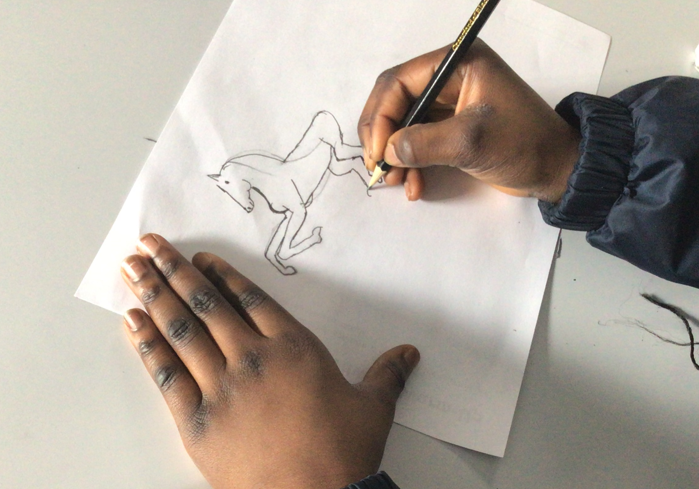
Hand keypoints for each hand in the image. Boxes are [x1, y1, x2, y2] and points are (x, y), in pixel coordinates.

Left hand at [120, 234, 418, 488]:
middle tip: (150, 245)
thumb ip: (387, 374)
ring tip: (133, 269)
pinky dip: (147, 345)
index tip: (198, 257)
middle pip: (206, 304)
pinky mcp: (197, 418)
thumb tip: (410, 354)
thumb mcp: (373, 407)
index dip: (221, 274)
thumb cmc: (343, 452)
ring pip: (182, 330)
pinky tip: (132, 322)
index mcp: (292, 348)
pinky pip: (166, 374)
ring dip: (155, 296)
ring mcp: (222, 386)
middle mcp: (252, 357)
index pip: (249, 298)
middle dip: (175, 271)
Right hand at [358, 39, 580, 201]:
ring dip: (395, 155)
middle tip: (379, 169)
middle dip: (384, 137)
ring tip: (397, 181)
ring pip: (403, 124)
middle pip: (396, 101)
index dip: (382, 117)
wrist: (557, 168)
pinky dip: (411, 163)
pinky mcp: (451, 127)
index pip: (399, 82)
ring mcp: (450, 103)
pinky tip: (413, 184)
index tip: (377, 152)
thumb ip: (423, 144)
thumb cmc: (524, 144)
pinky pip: (417, 141)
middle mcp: (449, 78)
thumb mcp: (471, 142)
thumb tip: (387, 152)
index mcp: (457, 64)